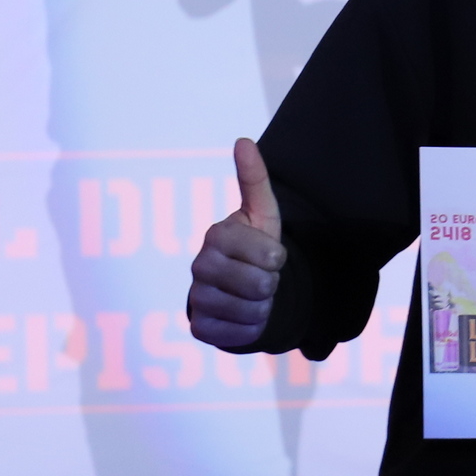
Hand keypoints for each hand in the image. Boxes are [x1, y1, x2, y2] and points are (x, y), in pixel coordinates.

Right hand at [186, 138, 284, 351]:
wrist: (238, 289)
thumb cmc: (253, 247)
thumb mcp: (262, 214)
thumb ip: (254, 179)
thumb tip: (242, 141)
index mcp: (216, 234)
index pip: (271, 255)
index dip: (279, 258)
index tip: (268, 254)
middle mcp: (200, 264)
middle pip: (262, 284)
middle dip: (271, 284)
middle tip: (260, 277)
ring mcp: (196, 297)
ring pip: (253, 311)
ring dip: (261, 306)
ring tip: (251, 295)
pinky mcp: (199, 326)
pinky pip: (240, 334)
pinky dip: (250, 328)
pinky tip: (240, 314)